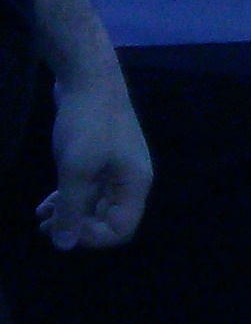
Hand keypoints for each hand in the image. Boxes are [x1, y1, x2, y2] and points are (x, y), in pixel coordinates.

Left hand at [37, 72, 152, 250]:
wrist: (88, 77)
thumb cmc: (88, 124)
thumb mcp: (75, 170)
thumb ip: (70, 210)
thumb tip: (63, 246)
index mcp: (135, 183)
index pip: (121, 230)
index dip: (92, 237)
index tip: (64, 228)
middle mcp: (129, 179)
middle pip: (107, 219)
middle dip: (76, 227)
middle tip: (45, 228)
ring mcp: (115, 168)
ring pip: (93, 205)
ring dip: (68, 214)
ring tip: (41, 218)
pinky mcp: (100, 157)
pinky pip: (87, 189)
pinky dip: (68, 198)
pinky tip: (46, 203)